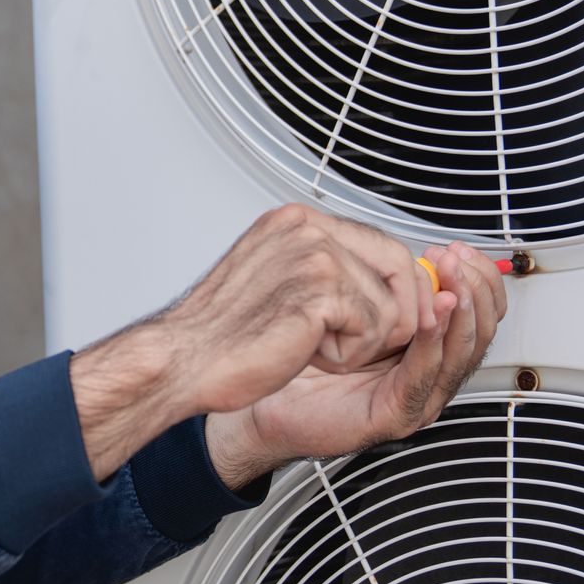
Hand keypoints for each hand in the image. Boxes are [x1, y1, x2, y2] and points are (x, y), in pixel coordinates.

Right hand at [72, 204, 430, 481]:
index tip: (400, 317)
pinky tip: (305, 352)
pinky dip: (347, 355)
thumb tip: (385, 282)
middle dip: (398, 314)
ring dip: (362, 341)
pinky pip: (373, 329)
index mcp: (295, 222)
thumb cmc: (221, 335)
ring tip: (311, 345)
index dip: (399, 287)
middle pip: (399, 266)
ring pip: (391, 305)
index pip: (381, 242)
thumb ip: (328, 270)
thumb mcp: (279, 283)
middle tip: (359, 343)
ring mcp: (314, 254)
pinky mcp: (320, 289)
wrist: (183, 360)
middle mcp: (307, 228)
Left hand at [205, 241, 507, 488]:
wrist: (263, 397)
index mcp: (423, 344)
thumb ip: (384, 282)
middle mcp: (426, 370)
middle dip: (473, 289)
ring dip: (458, 314)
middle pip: (479, 330)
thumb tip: (415, 250)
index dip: (478, 278)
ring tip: (449, 284)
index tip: (458, 249)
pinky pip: (423, 376)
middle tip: (455, 262)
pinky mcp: (396, 414)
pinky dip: (429, 346)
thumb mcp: (352, 302)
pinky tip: (424, 321)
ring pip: (460, 354)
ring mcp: (416, 395)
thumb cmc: (301, 351)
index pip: (477, 310)